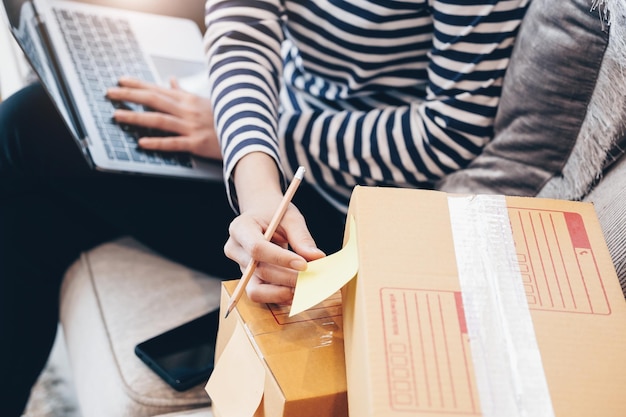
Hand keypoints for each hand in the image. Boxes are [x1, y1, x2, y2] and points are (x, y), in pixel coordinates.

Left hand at [105, 76, 220, 159]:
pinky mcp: (197, 144)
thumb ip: (184, 92)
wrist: (247, 134)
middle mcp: (187, 110)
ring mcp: (191, 127)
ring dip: (136, 117)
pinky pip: (173, 143)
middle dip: (129, 95)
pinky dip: (156, 143)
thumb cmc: (225, 118)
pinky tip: (141, 143)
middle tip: (109, 93)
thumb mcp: (205, 101)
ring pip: (159, 120)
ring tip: (117, 116)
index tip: (120, 81)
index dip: (137, 84)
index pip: (158, 88)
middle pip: (153, 100)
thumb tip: (171, 80)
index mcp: (188, 100)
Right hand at [223, 155, 325, 303]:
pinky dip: (280, 297)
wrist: (262, 218)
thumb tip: (317, 257)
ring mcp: (239, 268)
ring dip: (282, 293)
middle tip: (312, 279)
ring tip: (303, 289)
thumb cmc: (275, 215)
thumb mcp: (290, 218)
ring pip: (256, 290)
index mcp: (240, 228)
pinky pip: (262, 295)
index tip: (304, 265)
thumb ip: (302, 237)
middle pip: (259, 271)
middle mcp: (235, 250)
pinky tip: (297, 293)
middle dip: (288, 278)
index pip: (257, 248)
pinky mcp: (247, 280)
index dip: (280, 259)